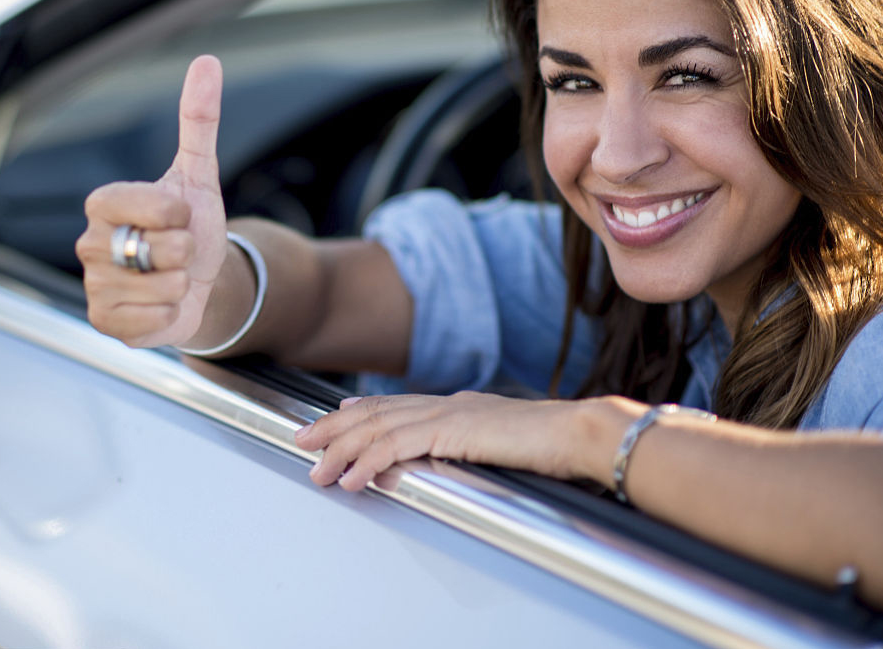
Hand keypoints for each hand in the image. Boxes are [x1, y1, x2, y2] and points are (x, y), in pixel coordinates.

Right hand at [75, 55, 229, 347]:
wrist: (198, 280)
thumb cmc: (191, 224)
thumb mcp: (199, 172)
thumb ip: (199, 119)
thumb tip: (206, 62)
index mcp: (104, 204)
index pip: (145, 204)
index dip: (176, 212)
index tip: (181, 213)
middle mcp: (90, 243)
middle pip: (161, 249)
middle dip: (186, 250)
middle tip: (178, 250)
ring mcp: (94, 284)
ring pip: (160, 286)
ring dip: (181, 283)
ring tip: (172, 277)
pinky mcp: (104, 322)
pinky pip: (150, 321)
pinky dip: (170, 313)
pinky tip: (164, 304)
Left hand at [294, 391, 595, 490]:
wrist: (579, 433)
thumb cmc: (554, 444)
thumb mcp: (505, 442)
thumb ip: (474, 443)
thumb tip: (456, 453)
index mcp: (459, 405)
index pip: (398, 403)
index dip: (362, 407)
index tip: (338, 411)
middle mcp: (447, 403)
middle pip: (377, 411)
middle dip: (335, 427)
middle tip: (304, 440)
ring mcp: (448, 414)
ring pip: (378, 428)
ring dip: (342, 450)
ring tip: (317, 469)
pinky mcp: (451, 432)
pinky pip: (397, 448)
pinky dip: (369, 463)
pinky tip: (352, 479)